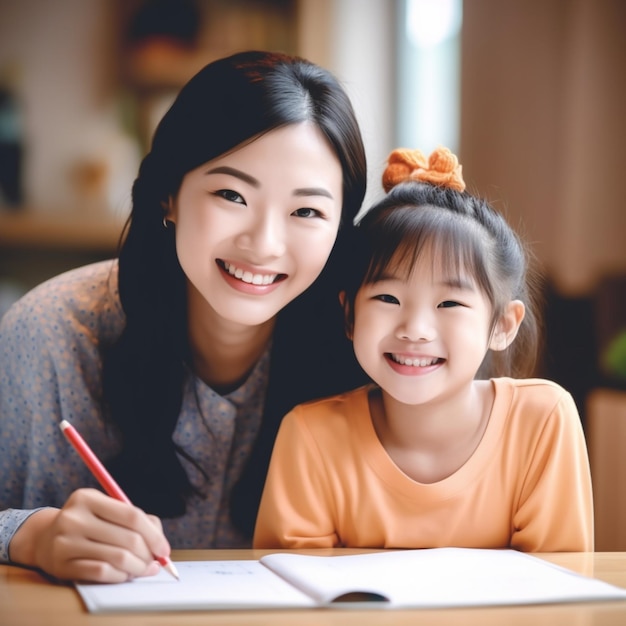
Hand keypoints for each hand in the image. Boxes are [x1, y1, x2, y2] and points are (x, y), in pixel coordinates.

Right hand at [10, 488, 171, 582]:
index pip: (132, 515)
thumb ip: (137, 519)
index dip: (153, 535)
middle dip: (148, 554)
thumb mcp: (108, 510)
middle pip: (127, 538)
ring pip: (117, 558)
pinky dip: (119, 576)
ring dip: (137, 568)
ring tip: (143, 569)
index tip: (164, 549)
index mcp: (87, 497)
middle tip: (155, 562)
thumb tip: (160, 543)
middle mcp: (74, 518)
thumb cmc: (88, 522)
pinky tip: (124, 574)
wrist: (45, 538)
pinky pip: (101, 573)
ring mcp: (65, 542)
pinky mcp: (62, 565)